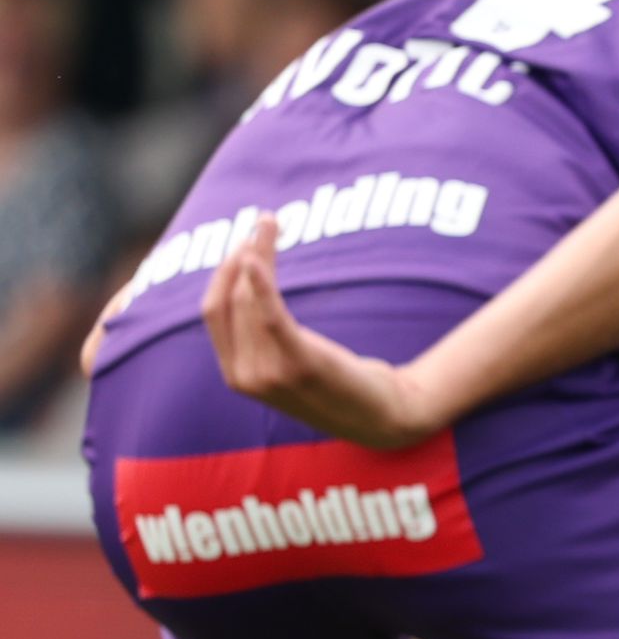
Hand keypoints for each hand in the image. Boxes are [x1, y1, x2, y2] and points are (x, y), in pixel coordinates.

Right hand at [202, 217, 441, 449]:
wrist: (384, 418)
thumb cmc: (339, 384)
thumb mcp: (291, 363)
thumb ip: (262, 340)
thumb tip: (248, 290)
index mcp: (236, 375)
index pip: (213, 313)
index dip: (221, 274)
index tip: (242, 243)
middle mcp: (245, 376)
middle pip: (231, 299)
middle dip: (242, 253)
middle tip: (264, 219)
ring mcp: (269, 374)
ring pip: (250, 300)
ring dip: (258, 254)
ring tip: (270, 222)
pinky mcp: (299, 364)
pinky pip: (269, 316)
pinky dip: (259, 283)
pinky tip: (255, 257)